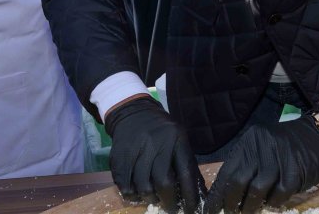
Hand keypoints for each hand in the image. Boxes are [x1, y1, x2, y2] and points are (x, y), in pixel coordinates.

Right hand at [104, 97, 203, 213]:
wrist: (134, 113)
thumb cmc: (162, 132)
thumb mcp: (180, 141)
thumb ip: (188, 165)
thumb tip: (199, 195)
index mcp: (176, 139)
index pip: (186, 173)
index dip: (190, 196)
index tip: (191, 210)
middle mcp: (156, 143)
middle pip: (163, 181)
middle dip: (168, 201)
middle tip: (170, 208)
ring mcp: (136, 149)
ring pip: (143, 186)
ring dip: (150, 198)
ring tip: (154, 198)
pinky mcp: (119, 156)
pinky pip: (124, 184)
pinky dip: (131, 194)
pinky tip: (137, 193)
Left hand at [205, 118, 318, 213]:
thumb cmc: (287, 146)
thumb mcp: (263, 148)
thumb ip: (247, 166)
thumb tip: (226, 194)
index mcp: (250, 141)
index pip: (227, 171)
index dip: (217, 193)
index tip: (209, 209)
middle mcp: (261, 147)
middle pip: (238, 181)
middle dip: (231, 202)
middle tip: (230, 213)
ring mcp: (279, 159)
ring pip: (256, 190)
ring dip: (250, 206)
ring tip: (249, 212)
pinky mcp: (295, 172)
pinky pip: (278, 195)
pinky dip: (273, 203)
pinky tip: (272, 204)